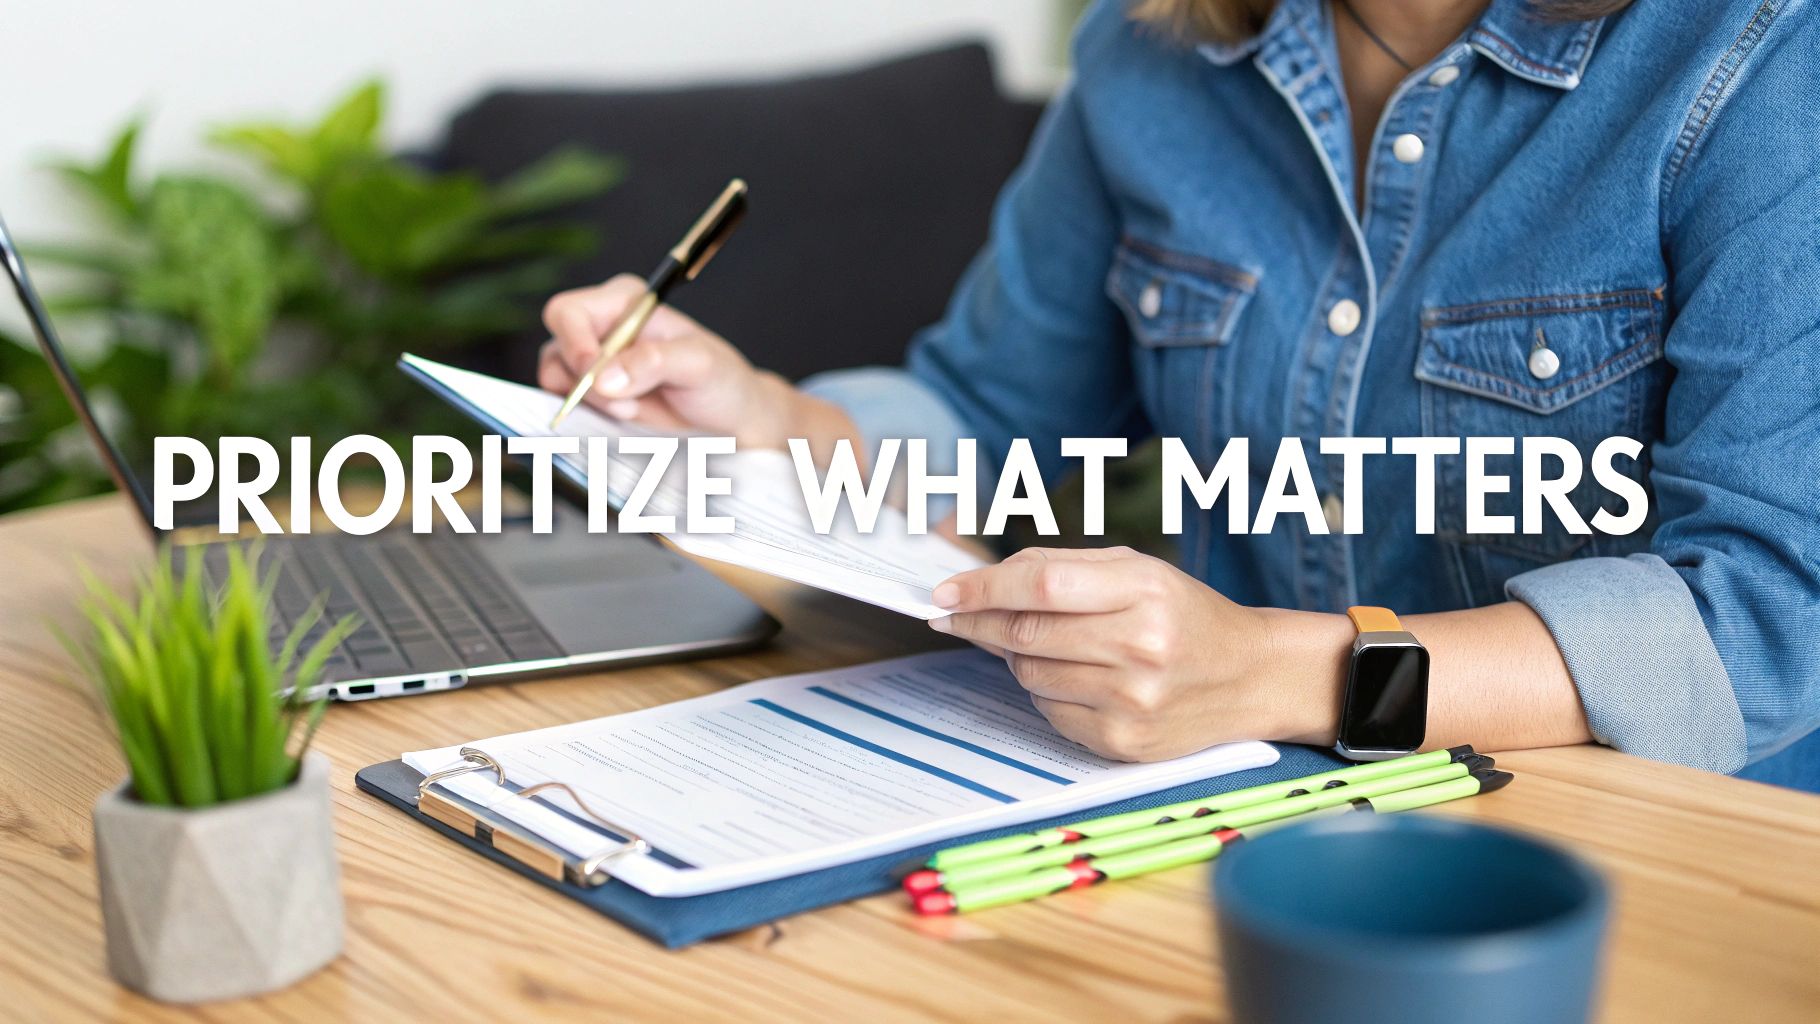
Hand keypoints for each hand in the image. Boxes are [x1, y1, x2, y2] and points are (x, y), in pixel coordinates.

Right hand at [538, 274, 794, 444]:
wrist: (730, 420)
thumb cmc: (721, 380)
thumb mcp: (699, 364)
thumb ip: (654, 362)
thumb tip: (603, 378)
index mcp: (625, 303)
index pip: (569, 312)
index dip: (574, 343)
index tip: (596, 374)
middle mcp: (602, 327)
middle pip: (556, 346)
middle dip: (581, 379)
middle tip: (623, 402)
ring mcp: (594, 362)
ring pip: (555, 377)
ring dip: (587, 400)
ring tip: (631, 409)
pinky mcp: (592, 394)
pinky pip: (564, 402)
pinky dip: (586, 414)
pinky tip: (624, 416)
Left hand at [930, 547, 1341, 760]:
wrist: (1250, 677)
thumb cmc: (1185, 615)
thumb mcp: (1137, 571)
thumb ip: (1060, 568)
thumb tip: (980, 583)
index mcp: (1144, 592)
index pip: (1040, 586)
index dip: (981, 589)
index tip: (942, 592)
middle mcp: (1140, 648)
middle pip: (1026, 634)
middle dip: (979, 622)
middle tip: (956, 613)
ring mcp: (1131, 702)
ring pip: (1030, 676)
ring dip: (1019, 657)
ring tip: (1051, 644)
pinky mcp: (1123, 742)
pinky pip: (1050, 713)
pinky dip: (1047, 692)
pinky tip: (1078, 678)